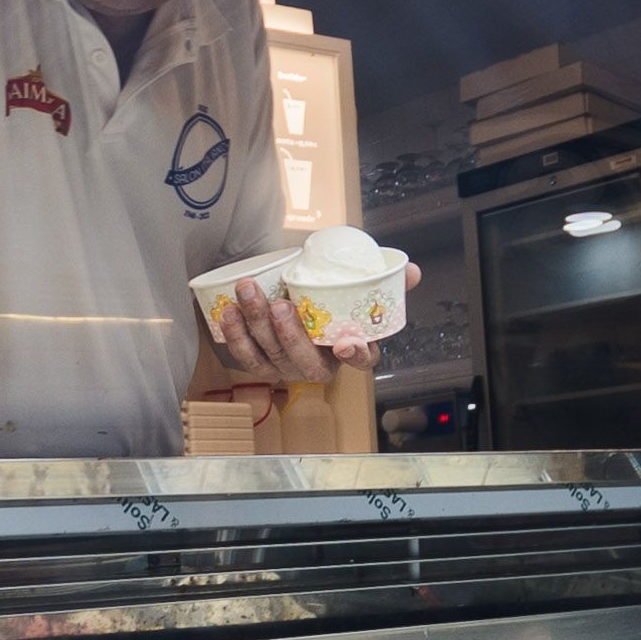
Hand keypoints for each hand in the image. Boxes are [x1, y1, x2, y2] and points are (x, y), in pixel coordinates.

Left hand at [211, 265, 421, 379]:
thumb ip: (384, 280)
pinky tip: (228, 311)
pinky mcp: (263, 363)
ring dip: (257, 325)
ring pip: (271, 355)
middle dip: (290, 335)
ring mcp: (288, 368)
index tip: (347, 341)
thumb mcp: (359, 288)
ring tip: (249, 292)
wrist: (299, 299)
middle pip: (304, 359)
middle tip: (281, 305)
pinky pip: (247, 356)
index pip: (361, 360)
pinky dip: (234, 335)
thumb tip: (412, 271)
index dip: (355, 354)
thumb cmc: (332, 299)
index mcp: (351, 351)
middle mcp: (319, 365)